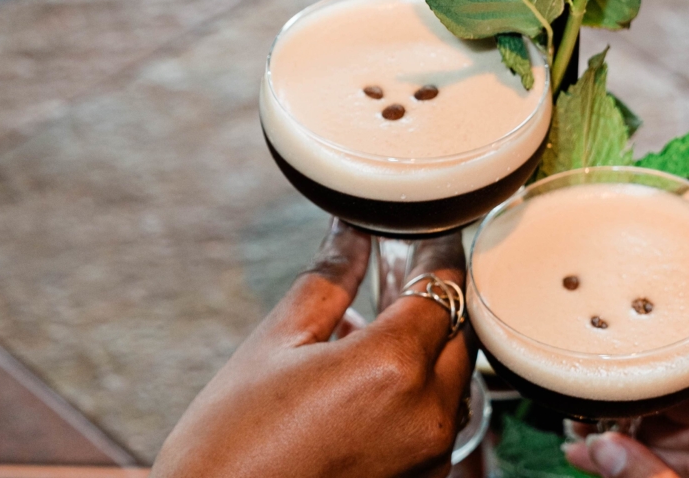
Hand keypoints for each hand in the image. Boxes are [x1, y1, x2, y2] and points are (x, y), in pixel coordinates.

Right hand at [151, 219, 473, 477]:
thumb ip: (328, 281)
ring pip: (454, 379)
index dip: (437, 255)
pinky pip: (438, 420)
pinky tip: (371, 388)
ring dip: (428, 351)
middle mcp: (427, 412)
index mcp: (393, 367)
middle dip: (434, 304)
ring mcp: (431, 454)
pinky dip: (418, 394)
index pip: (444, 289)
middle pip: (458, 334)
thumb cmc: (229, 442)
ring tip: (375, 336)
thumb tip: (353, 233)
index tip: (426, 236)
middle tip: (397, 280)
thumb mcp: (273, 346)